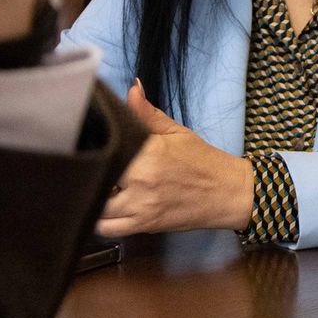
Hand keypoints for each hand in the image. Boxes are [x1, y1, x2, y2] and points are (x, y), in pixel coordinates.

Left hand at [97, 82, 255, 236]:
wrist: (227, 192)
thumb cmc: (203, 161)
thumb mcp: (176, 132)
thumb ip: (147, 113)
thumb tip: (132, 88)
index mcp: (149, 152)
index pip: (105, 147)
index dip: (93, 147)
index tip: (89, 145)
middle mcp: (141, 180)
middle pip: (96, 177)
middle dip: (94, 172)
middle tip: (96, 168)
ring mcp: (140, 205)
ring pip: (95, 206)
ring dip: (94, 197)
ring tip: (102, 189)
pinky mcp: (143, 225)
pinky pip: (106, 229)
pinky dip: (99, 221)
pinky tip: (105, 210)